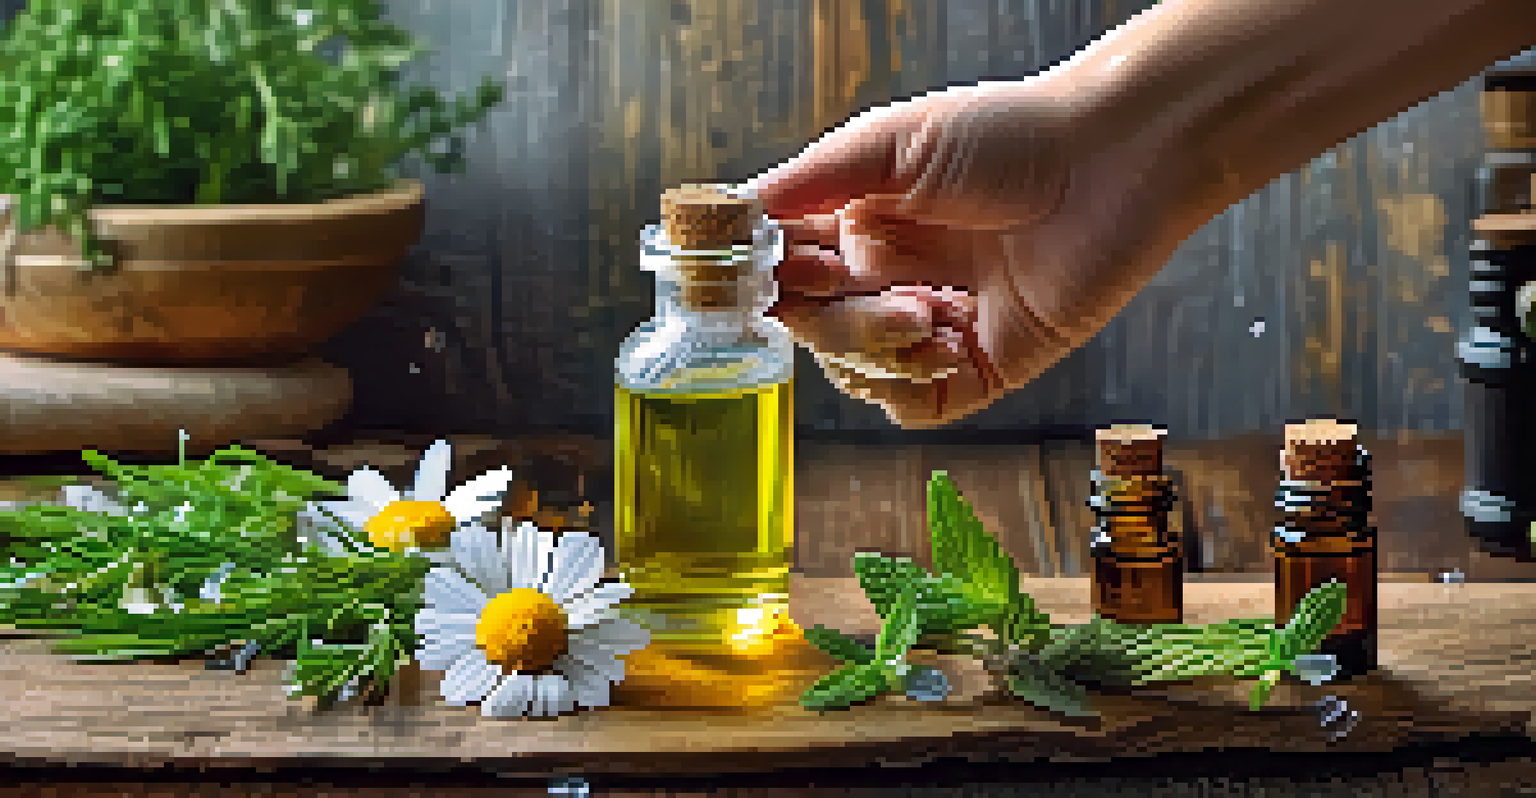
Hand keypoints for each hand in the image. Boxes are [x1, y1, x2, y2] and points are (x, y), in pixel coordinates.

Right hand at [742, 78, 1164, 428]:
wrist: (1115, 162)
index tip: (769, 281)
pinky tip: (953, 342)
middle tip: (879, 287)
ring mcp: (936, 325)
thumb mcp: (893, 141)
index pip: (786, 273)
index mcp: (860, 222)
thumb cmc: (1010, 134)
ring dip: (881, 350)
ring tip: (933, 311)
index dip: (773, 283)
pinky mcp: (985, 365)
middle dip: (836, 320)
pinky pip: (918, 408)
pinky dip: (918, 385)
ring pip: (860, 373)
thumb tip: (738, 211)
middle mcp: (891, 277)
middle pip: (816, 331)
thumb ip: (812, 181)